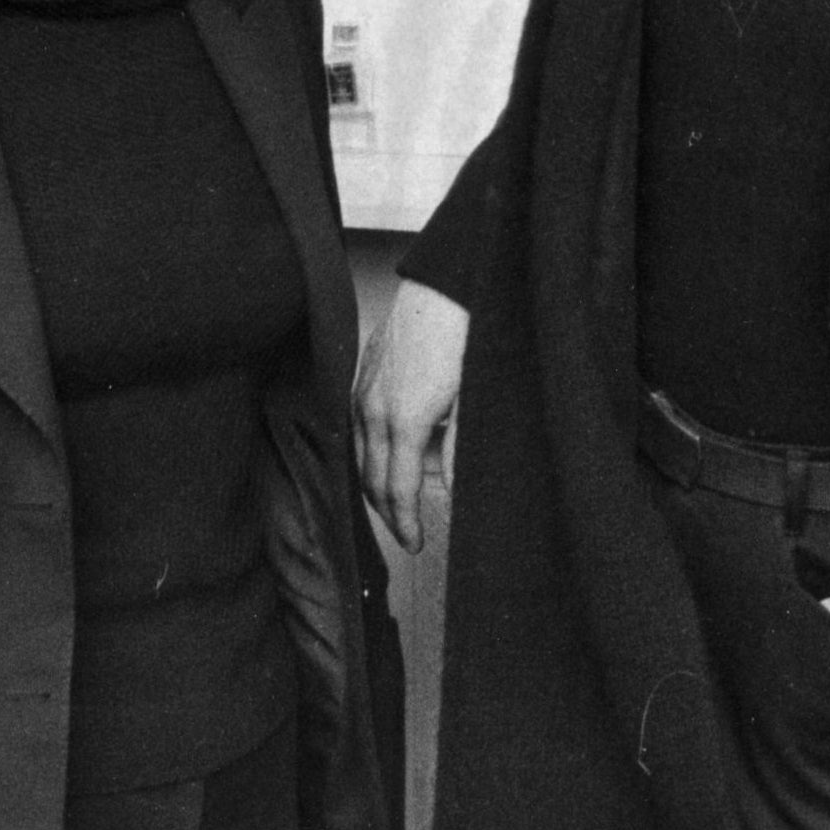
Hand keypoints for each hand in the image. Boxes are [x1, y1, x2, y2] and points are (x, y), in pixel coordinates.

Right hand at [353, 281, 468, 552]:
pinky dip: (372, 450)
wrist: (446, 285)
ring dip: (378, 482)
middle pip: (372, 478)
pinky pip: (357, 426)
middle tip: (409, 533)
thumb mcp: (472, 402)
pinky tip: (392, 454)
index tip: (416, 544)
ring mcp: (363, 389)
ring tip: (402, 499)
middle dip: (389, 512)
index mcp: (404, 421)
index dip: (405, 523)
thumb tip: (453, 492)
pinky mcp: (362, 374)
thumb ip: (459, 451)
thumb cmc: (465, 336)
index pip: (397, 489)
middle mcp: (374, 409)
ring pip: (359, 454)